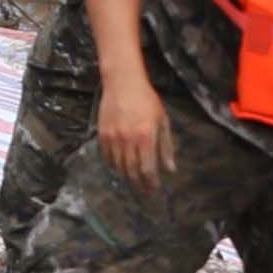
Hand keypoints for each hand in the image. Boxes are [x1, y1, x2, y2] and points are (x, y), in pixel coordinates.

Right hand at [93, 63, 170, 188]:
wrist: (122, 82)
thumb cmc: (146, 100)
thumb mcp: (162, 120)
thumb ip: (166, 146)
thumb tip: (170, 169)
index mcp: (146, 136)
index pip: (147, 169)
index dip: (151, 182)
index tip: (154, 188)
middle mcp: (128, 139)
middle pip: (132, 171)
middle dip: (139, 184)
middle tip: (144, 190)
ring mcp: (113, 137)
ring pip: (119, 166)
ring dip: (127, 176)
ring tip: (133, 180)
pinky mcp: (102, 134)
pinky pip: (107, 157)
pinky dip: (114, 165)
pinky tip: (120, 167)